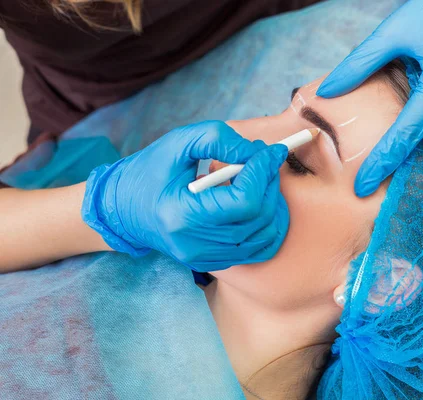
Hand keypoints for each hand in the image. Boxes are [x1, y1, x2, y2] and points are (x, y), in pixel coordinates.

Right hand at [82, 120, 288, 270]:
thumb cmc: (150, 171)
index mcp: (182, 215)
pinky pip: (257, 250)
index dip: (263, 173)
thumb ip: (218, 139)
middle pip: (258, 218)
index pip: (243, 201)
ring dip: (272, 204)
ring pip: (264, 236)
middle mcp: (195, 244)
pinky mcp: (212, 263)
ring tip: (259, 180)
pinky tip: (258, 203)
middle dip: (270, 184)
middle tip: (266, 161)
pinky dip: (268, 225)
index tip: (272, 151)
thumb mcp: (178, 143)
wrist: (124, 209)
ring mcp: (205, 258)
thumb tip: (257, 152)